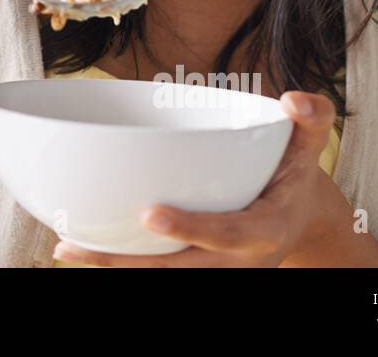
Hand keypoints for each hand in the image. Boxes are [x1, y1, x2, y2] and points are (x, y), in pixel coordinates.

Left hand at [53, 90, 350, 266]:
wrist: (299, 221)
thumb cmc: (293, 177)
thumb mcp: (308, 149)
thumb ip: (311, 121)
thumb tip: (294, 100)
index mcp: (264, 230)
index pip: (226, 233)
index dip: (191, 228)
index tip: (150, 214)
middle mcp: (235, 262)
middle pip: (179, 269)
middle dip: (129, 261)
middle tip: (81, 244)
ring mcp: (213, 271)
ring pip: (160, 276)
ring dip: (113, 265)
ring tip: (66, 247)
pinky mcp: (194, 269)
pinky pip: (154, 271)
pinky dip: (119, 262)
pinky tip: (79, 246)